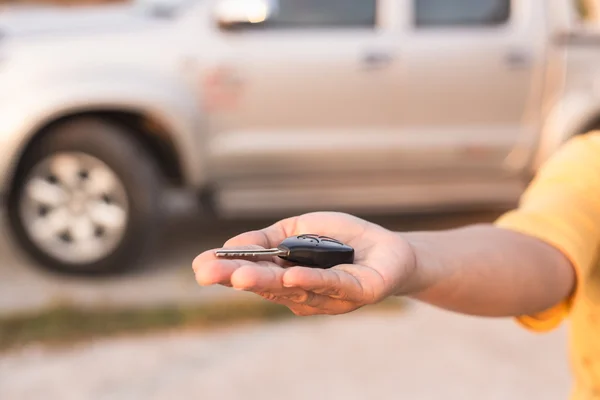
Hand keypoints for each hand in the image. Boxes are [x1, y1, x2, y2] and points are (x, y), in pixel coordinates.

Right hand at [192, 212, 416, 315]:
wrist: (388, 248)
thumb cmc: (341, 241)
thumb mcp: (298, 229)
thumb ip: (268, 239)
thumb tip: (233, 245)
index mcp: (285, 276)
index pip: (253, 273)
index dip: (227, 270)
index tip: (199, 266)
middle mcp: (302, 292)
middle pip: (267, 284)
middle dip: (236, 278)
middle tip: (206, 273)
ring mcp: (328, 296)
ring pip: (294, 287)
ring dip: (267, 281)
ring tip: (240, 275)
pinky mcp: (357, 292)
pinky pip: (332, 284)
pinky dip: (311, 281)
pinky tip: (291, 278)